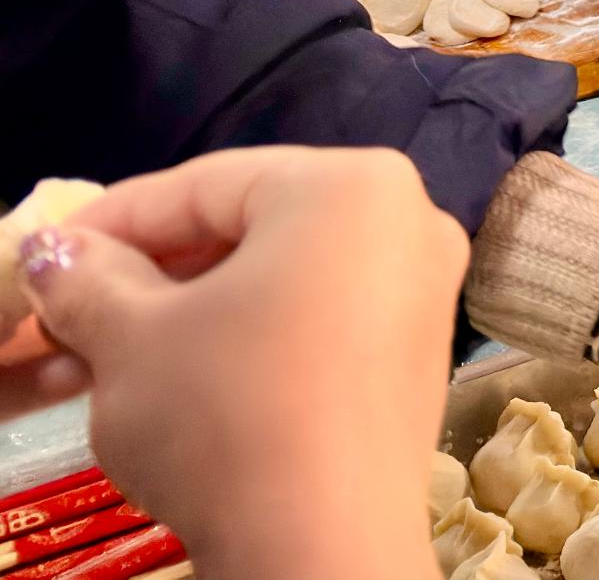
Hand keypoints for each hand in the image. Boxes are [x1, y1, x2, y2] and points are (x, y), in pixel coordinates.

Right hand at [14, 147, 462, 575]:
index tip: (46, 254)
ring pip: (278, 280)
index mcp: (351, 185)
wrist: (320, 545)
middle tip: (70, 313)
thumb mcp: (131, 340)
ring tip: (103, 356)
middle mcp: (407, 220)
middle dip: (149, 274)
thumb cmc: (225, 414)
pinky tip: (178, 381)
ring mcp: (423, 289)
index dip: (113, 219)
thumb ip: (89, 280)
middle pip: (247, 228)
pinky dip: (246, 339)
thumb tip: (56, 251)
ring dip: (188, 313)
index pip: (206, 183)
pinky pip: (316, 321)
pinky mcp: (416, 355)